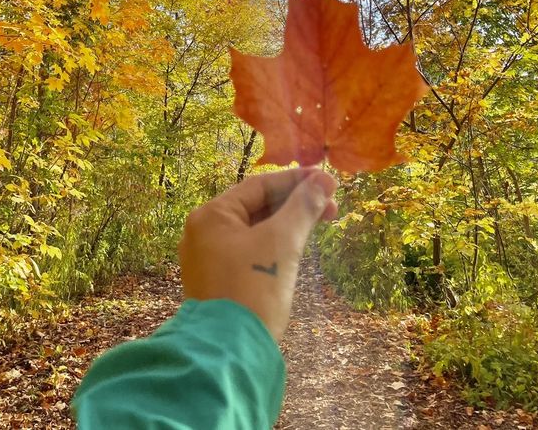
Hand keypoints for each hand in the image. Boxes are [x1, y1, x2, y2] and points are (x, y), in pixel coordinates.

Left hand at [178, 168, 337, 341]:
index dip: (296, 180)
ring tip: (322, 223)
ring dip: (289, 224)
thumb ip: (303, 207)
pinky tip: (298, 247)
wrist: (230, 357)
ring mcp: (209, 260)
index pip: (259, 186)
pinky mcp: (219, 282)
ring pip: (256, 230)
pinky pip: (251, 252)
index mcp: (211, 216)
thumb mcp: (282, 243)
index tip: (328, 180)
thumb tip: (323, 180)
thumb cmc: (253, 289)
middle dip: (296, 204)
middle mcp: (204, 233)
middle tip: (333, 206)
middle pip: (257, 207)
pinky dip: (276, 245)